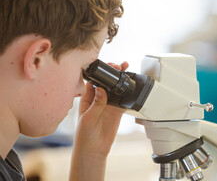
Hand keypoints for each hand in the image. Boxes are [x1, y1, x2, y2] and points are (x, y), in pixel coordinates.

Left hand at [70, 61, 128, 180]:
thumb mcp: (87, 119)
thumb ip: (96, 104)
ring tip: (126, 70)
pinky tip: (131, 85)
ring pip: (116, 88)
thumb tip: (102, 90)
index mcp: (87, 98)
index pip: (94, 80)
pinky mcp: (117, 111)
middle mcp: (98, 99)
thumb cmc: (84, 135)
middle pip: (106, 82)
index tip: (107, 67)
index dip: (100, 72)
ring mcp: (108, 104)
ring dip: (121, 79)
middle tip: (119, 66)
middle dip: (112, 72)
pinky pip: (123, 99)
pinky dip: (128, 92)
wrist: (94, 150)